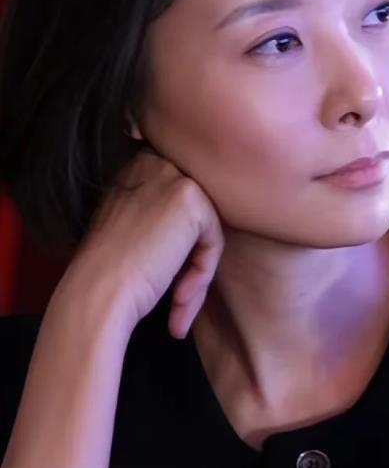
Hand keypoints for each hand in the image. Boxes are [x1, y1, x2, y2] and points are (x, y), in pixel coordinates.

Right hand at [60, 147, 223, 338]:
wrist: (95, 295)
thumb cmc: (107, 274)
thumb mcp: (127, 225)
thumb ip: (156, 211)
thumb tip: (188, 227)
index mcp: (137, 166)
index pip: (180, 204)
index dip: (177, 246)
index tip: (164, 277)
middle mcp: (154, 163)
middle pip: (195, 216)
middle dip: (190, 259)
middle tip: (176, 296)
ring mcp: (173, 177)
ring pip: (206, 230)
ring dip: (196, 273)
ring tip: (177, 305)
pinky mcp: (191, 198)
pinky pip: (214, 240)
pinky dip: (202, 274)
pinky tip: (178, 297)